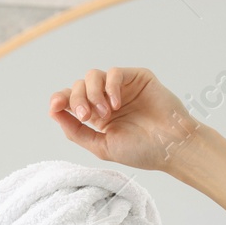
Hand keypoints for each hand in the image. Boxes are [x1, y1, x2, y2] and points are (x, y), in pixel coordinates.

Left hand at [47, 67, 204, 172]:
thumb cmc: (142, 151)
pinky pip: (113, 73)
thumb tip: (54, 113)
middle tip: (87, 116)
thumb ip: (76, 131)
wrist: (171, 147)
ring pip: (93, 76)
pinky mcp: (137, 77)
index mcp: (98, 116)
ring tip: (105, 113)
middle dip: (77, 99)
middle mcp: (107, 99)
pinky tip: (116, 104)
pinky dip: (110, 87)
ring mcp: (122, 88)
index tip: (54, 107)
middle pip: (79, 86)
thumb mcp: (102, 146)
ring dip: (92, 93)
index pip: (71, 100)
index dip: (60, 99)